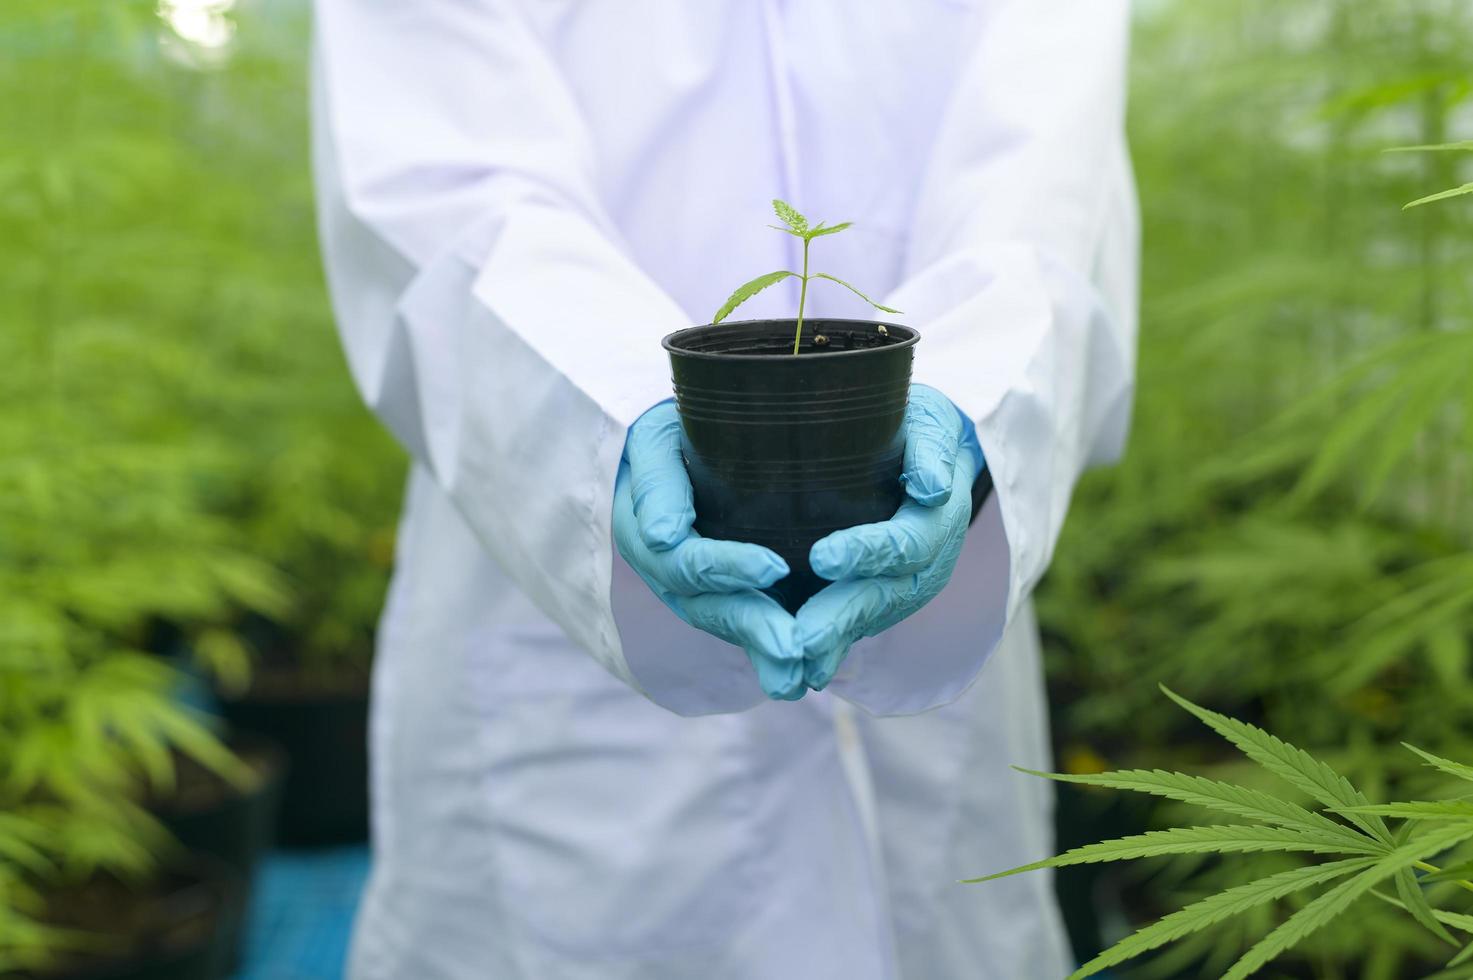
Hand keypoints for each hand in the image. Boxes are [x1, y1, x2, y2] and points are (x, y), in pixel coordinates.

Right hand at [614, 402, 805, 699]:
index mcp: (644, 529)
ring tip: (800, 678)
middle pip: (707, 607)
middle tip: (794, 650)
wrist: (676, 444)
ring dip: (763, 649)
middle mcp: (666, 569)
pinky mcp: (724, 593)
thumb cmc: (669, 431)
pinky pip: (745, 622)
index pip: (685, 560)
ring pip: (727, 623)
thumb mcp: (656, 441)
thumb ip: (658, 485)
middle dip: (752, 627)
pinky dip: (771, 643)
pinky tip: (805, 667)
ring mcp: (693, 588)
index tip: (774, 566)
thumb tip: (664, 536)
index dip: (726, 568)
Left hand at [796, 385, 981, 689]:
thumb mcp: (931, 423)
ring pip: (869, 619)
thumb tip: (931, 487)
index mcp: (939, 517)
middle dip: (841, 617)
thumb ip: (933, 450)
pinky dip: (831, 647)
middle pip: (886, 595)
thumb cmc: (921, 430)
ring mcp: (904, 586)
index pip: (907, 541)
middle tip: (799, 639)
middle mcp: (926, 562)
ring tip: (793, 663)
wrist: (934, 455)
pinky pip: (857, 626)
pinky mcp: (880, 597)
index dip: (868, 552)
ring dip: (832, 643)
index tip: (822, 557)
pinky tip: (798, 668)